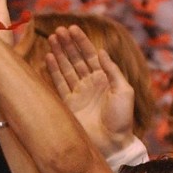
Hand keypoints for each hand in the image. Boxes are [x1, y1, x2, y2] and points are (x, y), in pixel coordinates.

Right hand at [45, 25, 134, 158]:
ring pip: (65, 69)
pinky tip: (48, 58)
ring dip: (58, 54)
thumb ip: (112, 71)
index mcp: (104, 79)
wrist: (111, 143)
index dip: (81, 42)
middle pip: (75, 60)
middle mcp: (89, 84)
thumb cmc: (121, 118)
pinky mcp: (67, 105)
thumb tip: (101, 52)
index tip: (71, 29)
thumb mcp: (124, 90)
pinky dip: (53, 71)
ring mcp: (77, 94)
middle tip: (58, 31)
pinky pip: (58, 84)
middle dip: (67, 45)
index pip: (90, 55)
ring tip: (52, 40)